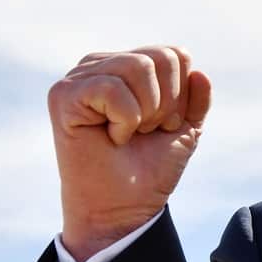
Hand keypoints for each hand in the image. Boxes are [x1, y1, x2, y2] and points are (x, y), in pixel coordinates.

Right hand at [48, 46, 211, 261]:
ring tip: (128, 133)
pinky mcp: (63, 95)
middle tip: (145, 131)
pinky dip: (125, 120)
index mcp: (127, 65)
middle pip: (161, 58)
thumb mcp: (185, 128)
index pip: (174, 55)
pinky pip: (113, 90)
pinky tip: (111, 136)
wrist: (125, 207)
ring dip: (146, 112)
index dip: (180, 95)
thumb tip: (199, 73)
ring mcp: (80, 77)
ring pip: (138, 68)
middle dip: (167, 104)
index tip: (162, 125)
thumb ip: (196, 99)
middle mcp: (101, 65)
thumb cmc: (149, 167)